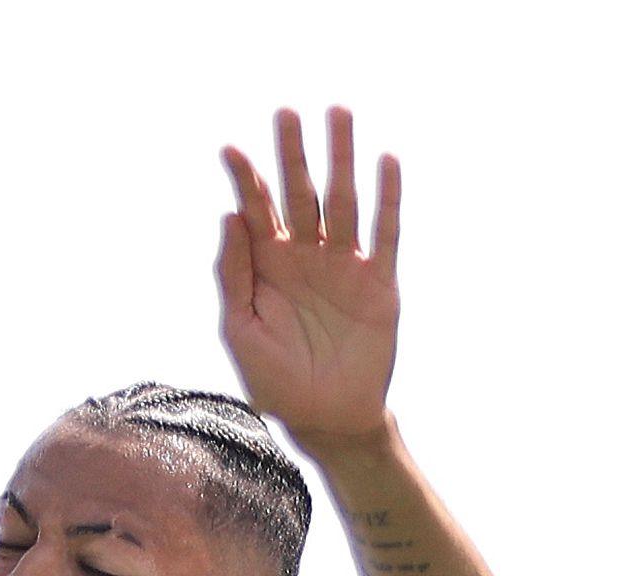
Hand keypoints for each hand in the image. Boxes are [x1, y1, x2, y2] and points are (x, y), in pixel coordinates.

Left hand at [216, 107, 404, 456]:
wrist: (325, 421)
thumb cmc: (274, 381)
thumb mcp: (239, 329)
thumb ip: (233, 273)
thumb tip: (229, 215)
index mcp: (268, 264)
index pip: (256, 209)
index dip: (245, 179)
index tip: (231, 149)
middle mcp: (306, 256)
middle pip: (300, 192)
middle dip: (293, 153)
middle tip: (287, 113)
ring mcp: (344, 266)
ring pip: (343, 201)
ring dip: (341, 158)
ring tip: (339, 114)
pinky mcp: (379, 283)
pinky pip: (384, 234)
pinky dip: (387, 198)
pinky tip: (386, 162)